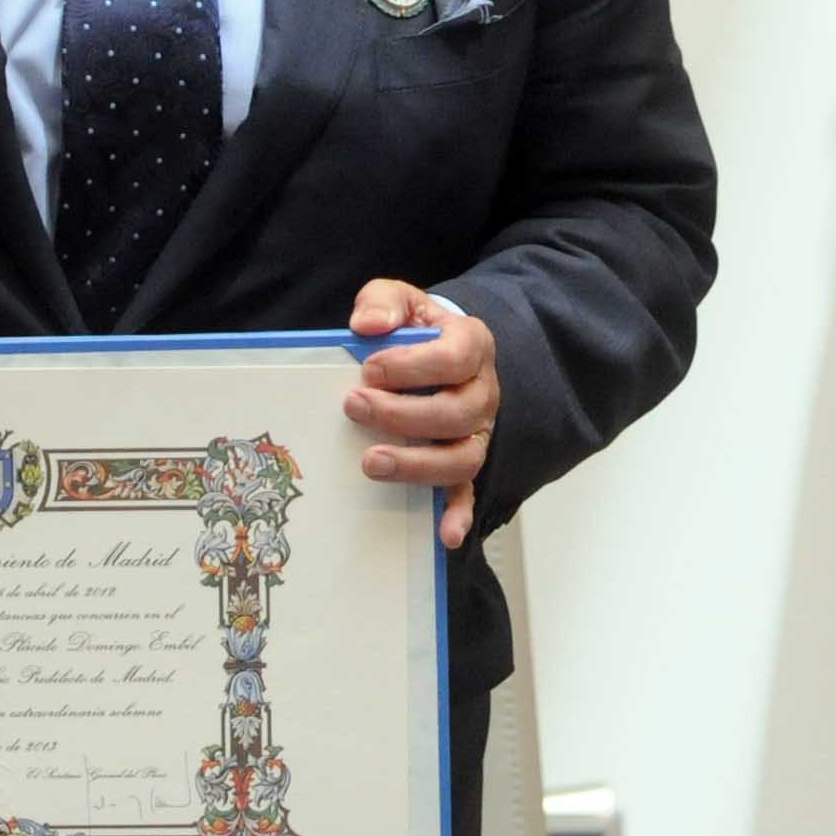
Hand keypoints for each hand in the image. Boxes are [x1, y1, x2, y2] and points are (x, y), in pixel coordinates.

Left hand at [346, 279, 498, 549]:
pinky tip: (443, 535)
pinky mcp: (462, 460)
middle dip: (402, 414)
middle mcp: (482, 392)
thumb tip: (366, 326)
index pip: (455, 359)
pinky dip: (458, 515)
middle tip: (353, 407)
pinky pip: (467, 492)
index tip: (369, 368)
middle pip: (458, 413)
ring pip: (463, 458)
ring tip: (370, 462)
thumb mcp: (400, 300)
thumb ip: (384, 302)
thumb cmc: (414, 329)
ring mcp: (477, 432)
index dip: (413, 366)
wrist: (437, 348)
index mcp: (472, 346)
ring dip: (418, 464)